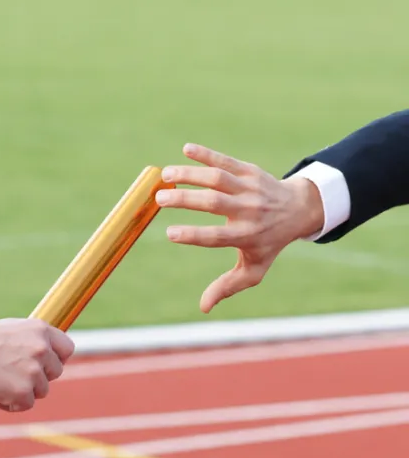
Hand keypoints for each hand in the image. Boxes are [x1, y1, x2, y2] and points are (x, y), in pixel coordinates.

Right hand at [0, 318, 74, 411]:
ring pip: (41, 390)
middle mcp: (42, 349)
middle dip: (40, 377)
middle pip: (56, 372)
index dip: (58, 359)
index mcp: (41, 330)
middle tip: (17, 375)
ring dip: (25, 391)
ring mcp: (34, 371)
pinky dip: (11, 404)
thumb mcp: (14, 329)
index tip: (47, 365)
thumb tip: (48, 353)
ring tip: (1, 383)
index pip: (67, 348)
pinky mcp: (23, 391)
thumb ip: (34, 340)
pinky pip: (26, 405)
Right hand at [156, 143, 324, 312]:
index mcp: (245, 236)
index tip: (169, 233)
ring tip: (165, 174)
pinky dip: (207, 154)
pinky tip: (186, 149)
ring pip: (218, 178)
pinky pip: (227, 161)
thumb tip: (203, 308)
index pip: (216, 237)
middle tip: (159, 198)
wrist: (299, 209)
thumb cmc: (268, 243)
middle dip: (185, 200)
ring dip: (191, 174)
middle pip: (214, 203)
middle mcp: (248, 211)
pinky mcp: (250, 171)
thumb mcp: (253, 269)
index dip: (193, 235)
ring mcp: (250, 188)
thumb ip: (227, 286)